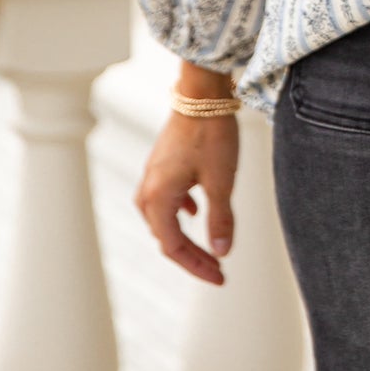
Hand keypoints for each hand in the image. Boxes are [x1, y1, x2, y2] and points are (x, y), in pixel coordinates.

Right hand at [133, 62, 239, 284]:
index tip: (220, 277)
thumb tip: (221, 253)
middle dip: (192, 257)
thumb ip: (221, 220)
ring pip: (163, 219)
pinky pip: (165, 198)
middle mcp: (148, 190)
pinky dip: (180, 212)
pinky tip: (195, 210)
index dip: (197, 267)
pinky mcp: (161, 164)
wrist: (201, 93)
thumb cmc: (211, 134)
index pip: (173, 248)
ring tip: (208, 249)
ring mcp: (153, 175)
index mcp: (158, 198)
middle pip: (165, 237)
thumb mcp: (221, 181)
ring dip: (185, 237)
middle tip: (218, 270)